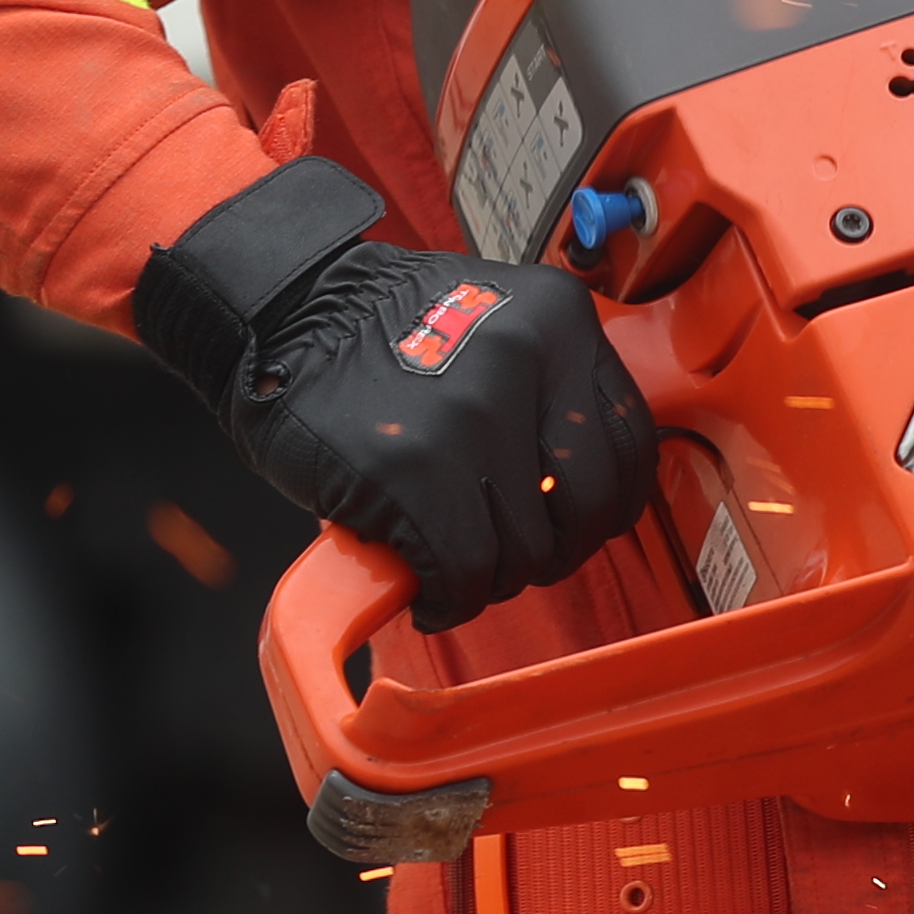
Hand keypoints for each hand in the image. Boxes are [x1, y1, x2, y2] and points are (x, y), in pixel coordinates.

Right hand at [134, 158, 657, 628]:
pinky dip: (450, 599)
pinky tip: (429, 590)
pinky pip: (464, 571)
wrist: (281, 314)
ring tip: (456, 563)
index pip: (633, 442)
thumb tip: (586, 487)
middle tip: (513, 553)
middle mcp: (529, 360)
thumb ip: (550, 387)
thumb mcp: (496, 324)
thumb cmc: (384, 331)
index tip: (575, 523)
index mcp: (560, 321)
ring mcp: (472, 416)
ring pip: (527, 548)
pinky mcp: (412, 470)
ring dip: (492, 576)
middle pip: (592, 506)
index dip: (607, 504)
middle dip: (556, 549)